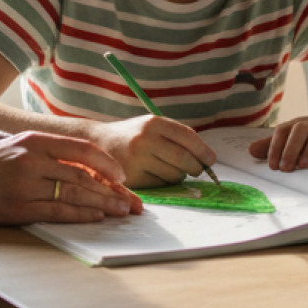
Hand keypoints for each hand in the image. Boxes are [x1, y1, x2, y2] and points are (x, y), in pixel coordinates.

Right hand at [0, 131, 142, 224]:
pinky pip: (57, 211)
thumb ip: (48, 154)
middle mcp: (32, 160)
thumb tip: (86, 170)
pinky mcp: (18, 208)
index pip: (82, 150)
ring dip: (103, 204)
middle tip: (132, 203)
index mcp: (34, 141)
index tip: (122, 177)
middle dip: (112, 190)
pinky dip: (80, 215)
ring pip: (75, 194)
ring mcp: (25, 185)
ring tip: (121, 212)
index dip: (107, 164)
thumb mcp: (17, 147)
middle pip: (83, 174)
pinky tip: (95, 217)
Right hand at [87, 116, 221, 187]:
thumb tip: (206, 158)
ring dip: (178, 176)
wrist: (96, 143)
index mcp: (153, 123)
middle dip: (195, 168)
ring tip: (169, 169)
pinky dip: (163, 183)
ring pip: (173, 175)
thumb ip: (176, 136)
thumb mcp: (150, 126)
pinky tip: (154, 174)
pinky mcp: (131, 177)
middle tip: (196, 170)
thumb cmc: (131, 135)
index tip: (211, 160)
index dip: (203, 151)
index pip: (188, 137)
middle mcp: (145, 139)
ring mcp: (136, 159)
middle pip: (184, 159)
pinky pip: (160, 185)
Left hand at [248, 115, 307, 171]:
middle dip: (291, 148)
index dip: (275, 146)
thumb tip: (251, 150)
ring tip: (304, 165)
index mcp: (300, 125)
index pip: (283, 130)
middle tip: (286, 169)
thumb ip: (275, 145)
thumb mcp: (297, 138)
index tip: (272, 166)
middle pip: (300, 129)